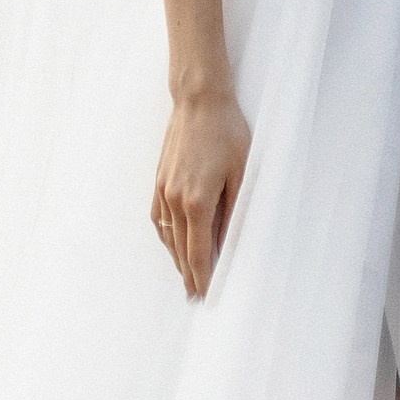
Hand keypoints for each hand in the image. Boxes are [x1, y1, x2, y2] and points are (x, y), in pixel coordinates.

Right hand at [152, 84, 250, 298]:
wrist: (199, 100)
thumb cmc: (226, 132)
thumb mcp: (241, 172)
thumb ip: (232, 212)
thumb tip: (227, 243)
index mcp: (197, 201)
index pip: (198, 253)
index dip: (203, 278)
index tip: (205, 297)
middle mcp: (175, 200)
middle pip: (181, 250)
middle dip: (189, 276)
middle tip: (196, 298)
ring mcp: (163, 190)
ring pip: (168, 237)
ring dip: (176, 260)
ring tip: (186, 278)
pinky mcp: (159, 180)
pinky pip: (159, 219)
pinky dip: (166, 238)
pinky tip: (172, 244)